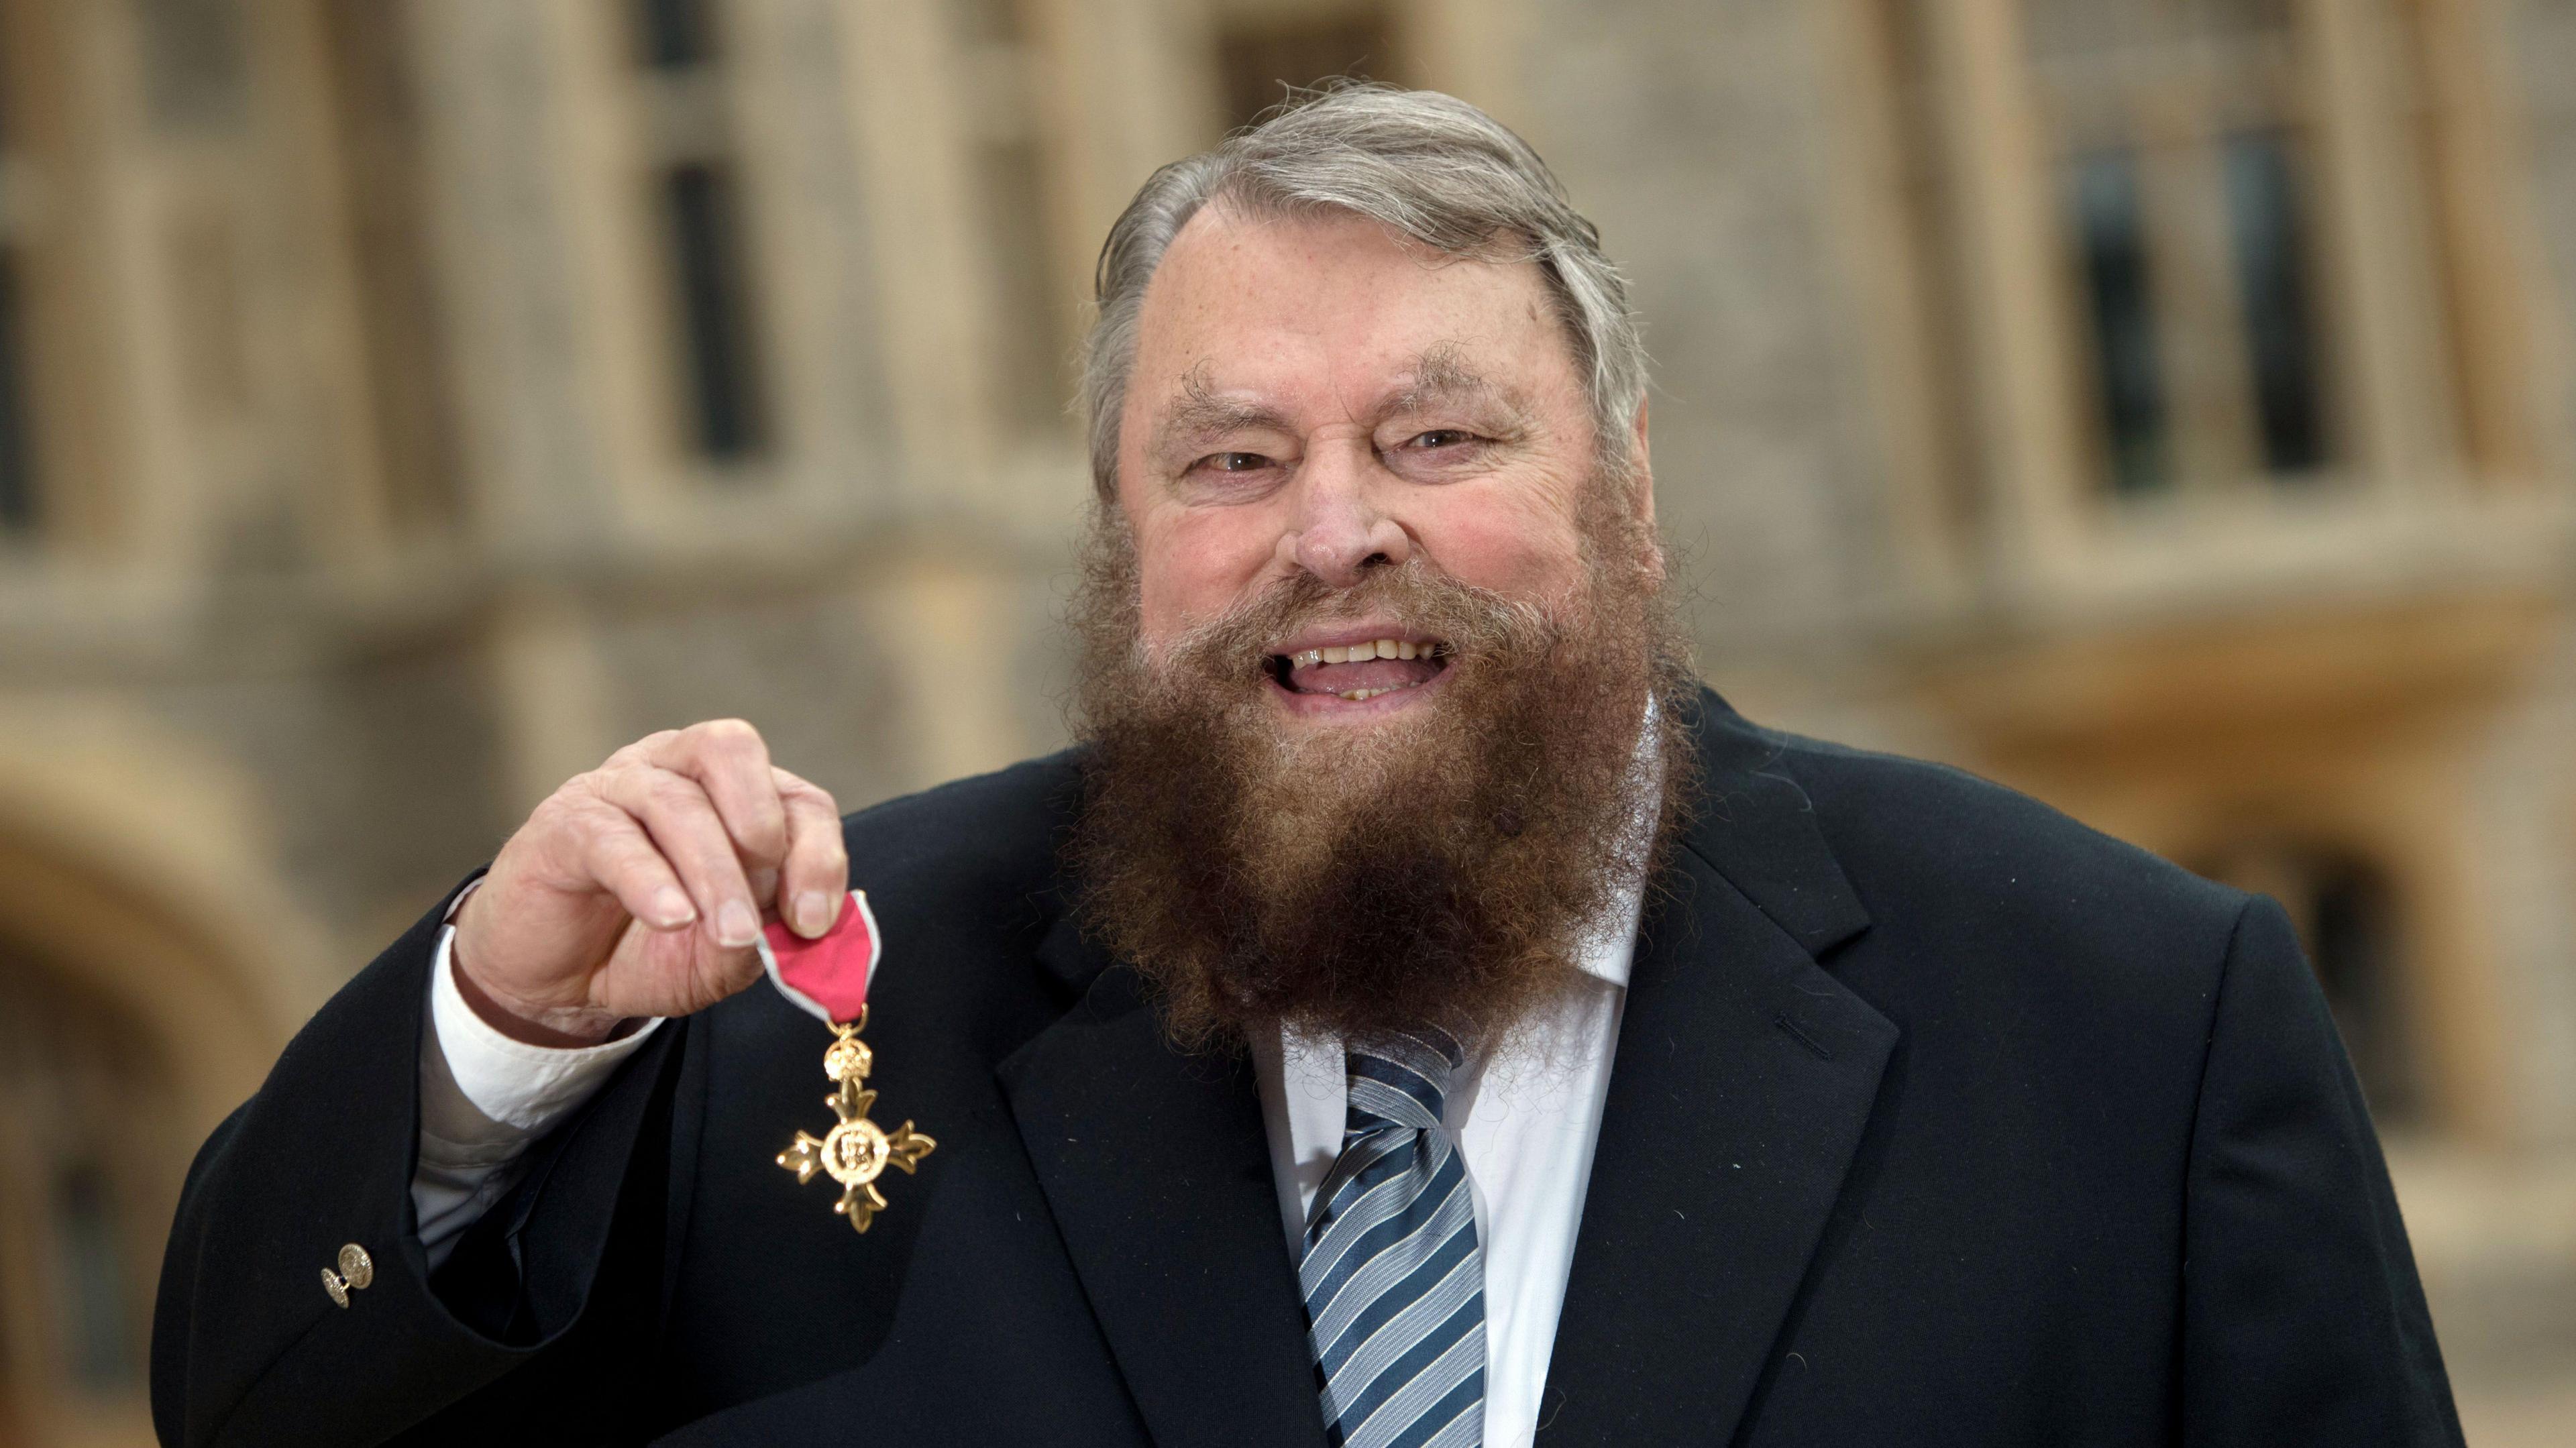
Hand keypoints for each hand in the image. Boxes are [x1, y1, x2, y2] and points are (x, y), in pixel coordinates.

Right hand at [450, 720, 846, 1044]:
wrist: (561, 981)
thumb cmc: (652, 949)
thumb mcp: (726, 953)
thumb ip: (770, 933)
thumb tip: (807, 924)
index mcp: (731, 792)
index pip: (795, 796)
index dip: (818, 854)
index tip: (815, 923)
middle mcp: (674, 768)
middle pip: (732, 751)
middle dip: (763, 830)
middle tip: (767, 910)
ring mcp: (616, 787)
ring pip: (677, 801)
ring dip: (715, 874)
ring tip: (731, 935)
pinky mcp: (563, 823)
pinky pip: (613, 839)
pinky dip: (651, 880)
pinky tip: (672, 918)